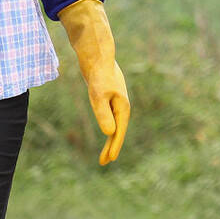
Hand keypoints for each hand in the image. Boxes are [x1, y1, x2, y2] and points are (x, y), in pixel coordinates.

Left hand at [58, 0, 129, 164]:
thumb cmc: (98, 75)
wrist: (97, 55)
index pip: (119, 131)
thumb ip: (103, 114)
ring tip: (104, 154)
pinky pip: (109, 116)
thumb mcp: (98, 96)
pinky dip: (107, 127)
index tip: (108, 160)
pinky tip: (106, 130)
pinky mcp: (109, 97)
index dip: (113, 146)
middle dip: (111, 147)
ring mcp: (116, 101)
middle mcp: (121, 105)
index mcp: (123, 106)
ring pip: (114, 124)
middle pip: (118, 130)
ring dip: (110, 139)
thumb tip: (109, 133)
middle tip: (103, 163)